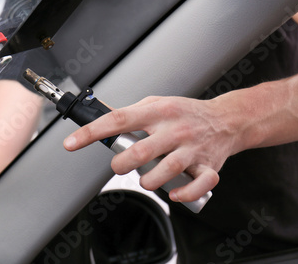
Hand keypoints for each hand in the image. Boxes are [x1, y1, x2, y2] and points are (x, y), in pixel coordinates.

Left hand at [63, 96, 240, 202]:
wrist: (226, 120)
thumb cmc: (185, 113)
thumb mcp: (156, 103)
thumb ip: (130, 112)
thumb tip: (99, 115)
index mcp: (157, 112)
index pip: (118, 120)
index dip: (91, 132)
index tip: (71, 143)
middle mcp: (174, 129)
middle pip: (139, 152)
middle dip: (121, 164)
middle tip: (120, 165)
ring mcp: (192, 149)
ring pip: (165, 171)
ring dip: (147, 181)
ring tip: (145, 178)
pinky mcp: (208, 167)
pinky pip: (197, 185)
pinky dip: (182, 194)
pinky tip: (173, 193)